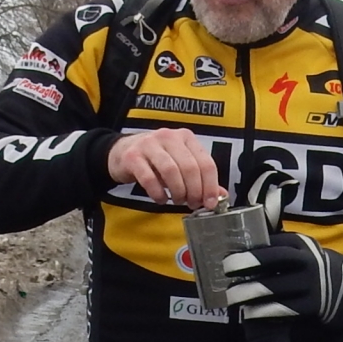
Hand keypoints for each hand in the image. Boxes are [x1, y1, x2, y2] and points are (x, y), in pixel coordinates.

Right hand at [107, 128, 222, 209]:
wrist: (122, 151)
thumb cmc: (156, 160)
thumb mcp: (181, 165)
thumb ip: (201, 179)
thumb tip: (220, 196)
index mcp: (186, 138)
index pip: (206, 163)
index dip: (211, 186)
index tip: (210, 203)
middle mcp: (169, 137)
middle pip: (190, 167)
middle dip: (194, 191)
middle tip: (192, 203)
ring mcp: (149, 144)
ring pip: (171, 171)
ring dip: (178, 191)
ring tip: (178, 200)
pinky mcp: (133, 156)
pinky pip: (149, 178)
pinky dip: (158, 193)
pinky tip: (161, 199)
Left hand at [223, 233, 342, 327]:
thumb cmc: (316, 271)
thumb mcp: (302, 252)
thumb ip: (279, 250)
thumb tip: (241, 251)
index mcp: (301, 244)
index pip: (271, 242)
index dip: (248, 248)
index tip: (226, 254)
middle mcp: (307, 260)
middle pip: (273, 258)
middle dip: (247, 263)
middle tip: (226, 269)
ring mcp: (312, 283)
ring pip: (275, 287)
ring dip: (250, 293)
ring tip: (232, 297)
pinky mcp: (314, 305)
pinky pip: (284, 308)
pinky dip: (265, 311)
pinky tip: (250, 314)